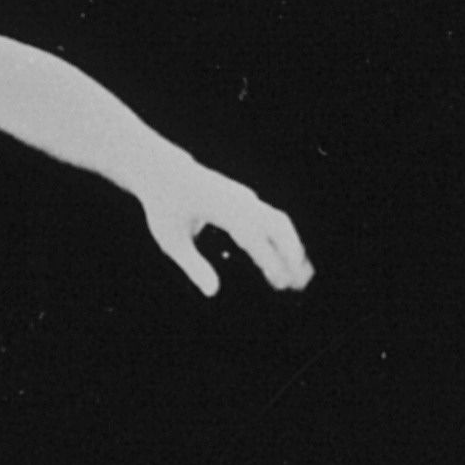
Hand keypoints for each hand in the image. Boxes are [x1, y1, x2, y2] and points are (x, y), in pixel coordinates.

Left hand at [139, 160, 312, 296]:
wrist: (163, 172)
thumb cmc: (164, 206)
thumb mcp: (172, 241)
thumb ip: (193, 267)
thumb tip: (213, 292)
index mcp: (223, 210)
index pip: (255, 239)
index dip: (270, 262)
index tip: (281, 285)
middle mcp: (240, 202)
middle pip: (278, 227)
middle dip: (292, 255)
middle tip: (300, 284)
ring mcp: (246, 199)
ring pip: (280, 223)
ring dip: (292, 249)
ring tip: (299, 277)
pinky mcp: (246, 200)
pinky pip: (271, 221)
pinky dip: (281, 242)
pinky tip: (280, 263)